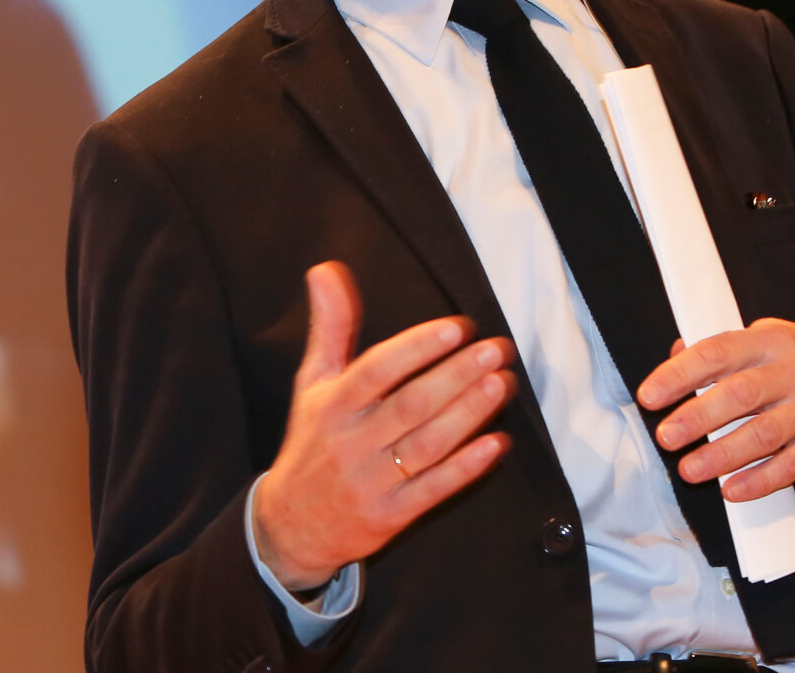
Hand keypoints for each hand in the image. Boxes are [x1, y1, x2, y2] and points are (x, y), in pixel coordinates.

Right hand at [251, 261, 517, 592]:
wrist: (292, 525)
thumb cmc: (313, 442)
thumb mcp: (313, 383)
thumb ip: (330, 327)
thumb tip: (326, 269)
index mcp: (332, 405)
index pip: (376, 370)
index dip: (417, 348)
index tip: (458, 327)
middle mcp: (350, 442)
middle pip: (410, 406)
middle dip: (457, 375)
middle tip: (496, 350)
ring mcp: (371, 482)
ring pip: (427, 445)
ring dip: (469, 414)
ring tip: (502, 384)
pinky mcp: (390, 516)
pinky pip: (433, 490)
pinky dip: (466, 467)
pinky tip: (496, 443)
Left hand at [637, 318, 794, 502]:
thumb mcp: (766, 340)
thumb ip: (721, 348)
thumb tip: (675, 355)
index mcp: (770, 341)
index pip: (718, 352)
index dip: (680, 375)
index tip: (649, 396)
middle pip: (741, 395)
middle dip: (698, 417)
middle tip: (665, 436)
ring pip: (765, 434)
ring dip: (723, 455)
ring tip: (688, 470)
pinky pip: (793, 465)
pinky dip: (760, 480)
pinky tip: (731, 490)